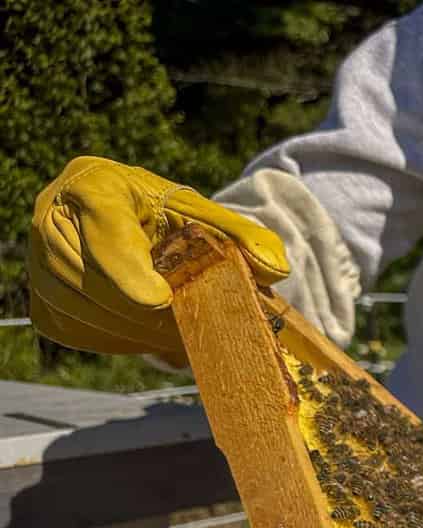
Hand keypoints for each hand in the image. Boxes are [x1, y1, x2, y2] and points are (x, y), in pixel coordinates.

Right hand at [29, 157, 288, 356]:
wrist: (133, 222)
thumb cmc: (169, 217)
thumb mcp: (203, 217)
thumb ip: (240, 237)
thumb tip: (275, 268)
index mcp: (96, 186)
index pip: (104, 231)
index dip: (128, 271)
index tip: (160, 300)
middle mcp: (53, 217)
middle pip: (93, 282)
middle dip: (146, 311)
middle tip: (190, 325)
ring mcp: (40, 261)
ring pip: (84, 312)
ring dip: (136, 331)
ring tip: (175, 328)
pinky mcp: (44, 299)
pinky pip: (78, 331)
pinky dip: (118, 339)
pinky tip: (146, 329)